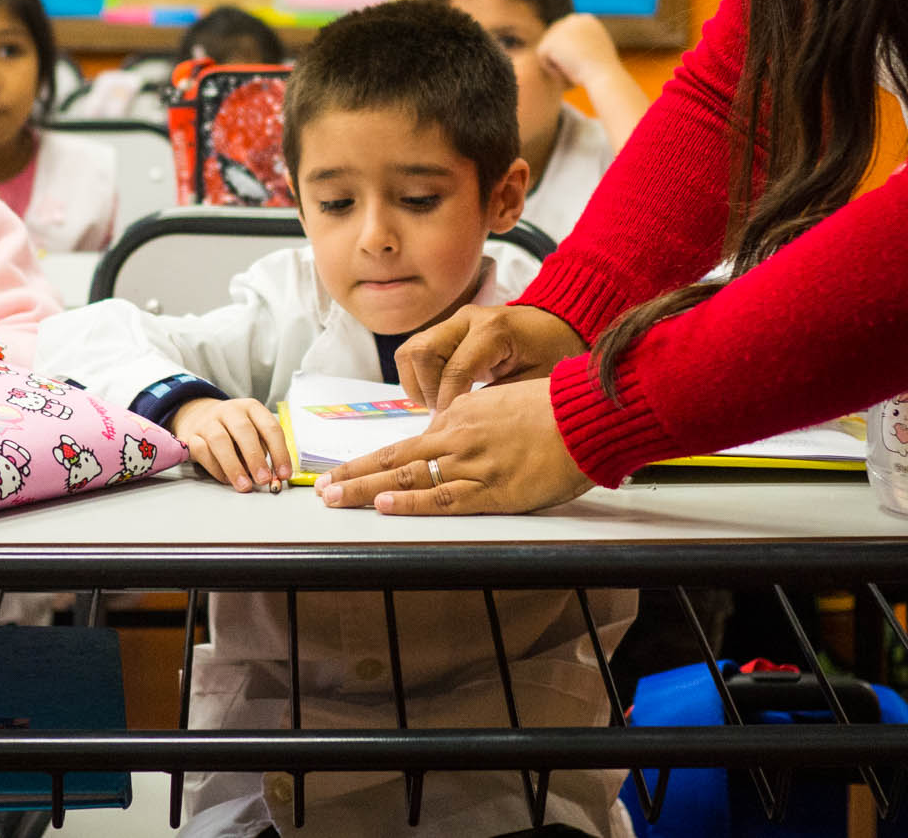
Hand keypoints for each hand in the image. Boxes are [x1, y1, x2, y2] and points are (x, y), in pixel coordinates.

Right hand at [172, 398, 291, 492]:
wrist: (198, 416)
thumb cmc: (233, 430)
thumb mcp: (253, 431)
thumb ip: (263, 451)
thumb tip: (273, 477)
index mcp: (251, 408)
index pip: (270, 428)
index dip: (280, 452)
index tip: (284, 474)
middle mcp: (230, 411)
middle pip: (244, 431)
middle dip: (255, 458)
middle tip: (263, 479)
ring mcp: (209, 422)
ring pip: (220, 440)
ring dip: (234, 466)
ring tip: (244, 485)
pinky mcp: (191, 436)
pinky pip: (202, 452)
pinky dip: (215, 468)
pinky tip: (226, 479)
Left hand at [317, 378, 592, 515]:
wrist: (584, 414)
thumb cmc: (552, 407)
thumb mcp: (501, 402)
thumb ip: (471, 419)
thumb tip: (447, 434)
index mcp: (460, 414)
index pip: (408, 442)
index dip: (374, 459)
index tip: (349, 470)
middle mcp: (457, 436)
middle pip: (394, 458)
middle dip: (354, 474)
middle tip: (323, 488)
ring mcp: (472, 463)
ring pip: (408, 477)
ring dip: (367, 489)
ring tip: (336, 499)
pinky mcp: (492, 489)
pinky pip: (443, 497)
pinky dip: (411, 502)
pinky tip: (385, 505)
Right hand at [395, 304, 584, 410]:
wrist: (557, 325)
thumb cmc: (553, 353)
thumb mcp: (536, 381)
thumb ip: (501, 399)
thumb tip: (463, 424)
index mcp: (493, 330)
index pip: (454, 369)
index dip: (448, 403)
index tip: (452, 426)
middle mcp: (467, 319)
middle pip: (421, 351)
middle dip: (426, 391)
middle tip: (444, 415)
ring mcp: (454, 321)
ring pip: (411, 350)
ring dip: (417, 383)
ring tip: (439, 405)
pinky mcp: (446, 329)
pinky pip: (415, 351)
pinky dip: (418, 376)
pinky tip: (439, 393)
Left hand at [536, 12, 620, 90]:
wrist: (604, 75)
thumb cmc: (603, 71)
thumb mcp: (597, 53)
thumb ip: (584, 45)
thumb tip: (569, 48)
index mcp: (587, 20)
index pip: (567, 35)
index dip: (571, 53)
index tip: (582, 64)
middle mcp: (573, 19)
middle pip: (555, 40)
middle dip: (563, 57)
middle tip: (577, 69)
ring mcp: (561, 28)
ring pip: (549, 49)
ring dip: (559, 63)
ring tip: (575, 70)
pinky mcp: (550, 40)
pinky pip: (542, 58)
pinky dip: (552, 69)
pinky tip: (567, 71)